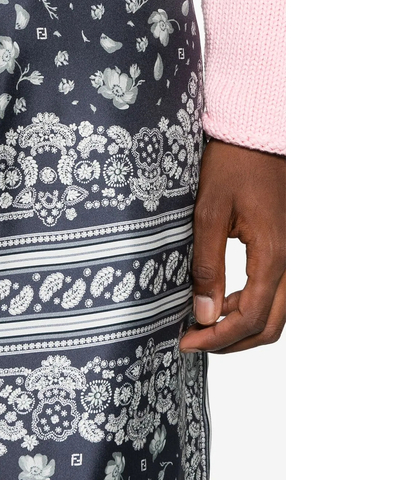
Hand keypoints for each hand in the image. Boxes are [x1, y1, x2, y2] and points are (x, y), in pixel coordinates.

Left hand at [179, 140, 285, 353]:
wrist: (256, 136)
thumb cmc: (232, 166)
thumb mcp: (208, 213)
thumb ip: (207, 265)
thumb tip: (203, 313)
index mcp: (272, 255)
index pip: (249, 317)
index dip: (217, 338)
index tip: (187, 342)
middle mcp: (290, 261)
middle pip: (269, 326)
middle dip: (232, 342)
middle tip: (194, 342)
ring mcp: (292, 256)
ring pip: (276, 313)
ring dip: (242, 327)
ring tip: (202, 326)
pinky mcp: (286, 250)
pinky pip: (275, 293)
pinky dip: (249, 307)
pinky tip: (219, 302)